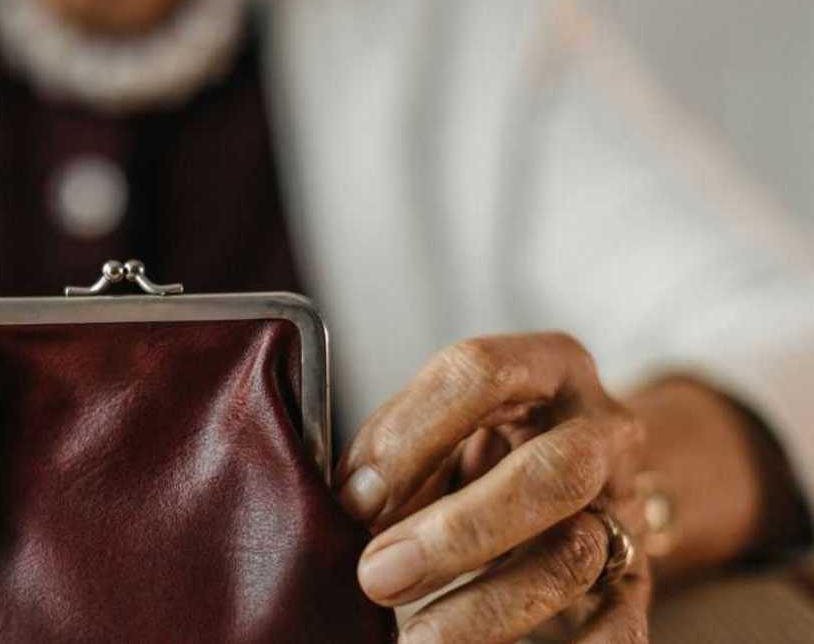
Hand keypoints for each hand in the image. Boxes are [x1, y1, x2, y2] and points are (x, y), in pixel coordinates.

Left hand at [337, 333, 650, 642]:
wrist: (578, 479)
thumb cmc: (477, 446)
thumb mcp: (439, 427)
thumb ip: (394, 451)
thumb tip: (346, 506)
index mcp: (545, 367)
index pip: (482, 374)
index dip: (412, 435)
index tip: (354, 499)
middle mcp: (600, 430)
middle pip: (550, 473)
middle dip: (457, 533)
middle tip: (376, 578)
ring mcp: (626, 507)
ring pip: (572, 557)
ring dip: (484, 609)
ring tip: (414, 641)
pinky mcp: (636, 582)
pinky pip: (618, 630)